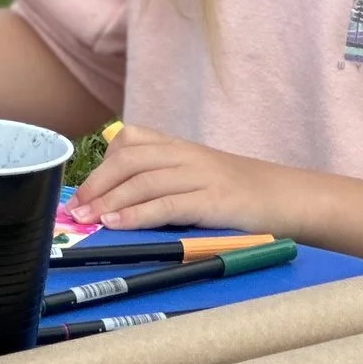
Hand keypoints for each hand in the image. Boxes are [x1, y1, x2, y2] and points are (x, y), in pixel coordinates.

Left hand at [64, 124, 297, 232]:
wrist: (288, 198)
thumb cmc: (236, 193)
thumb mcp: (195, 176)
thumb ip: (160, 181)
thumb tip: (111, 201)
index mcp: (179, 146)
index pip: (131, 140)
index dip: (101, 163)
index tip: (80, 187)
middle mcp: (186, 155)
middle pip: (129, 159)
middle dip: (97, 183)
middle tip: (74, 208)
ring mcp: (201, 175)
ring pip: (143, 180)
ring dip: (108, 200)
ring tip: (86, 218)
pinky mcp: (214, 200)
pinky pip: (167, 204)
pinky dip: (137, 214)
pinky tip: (116, 224)